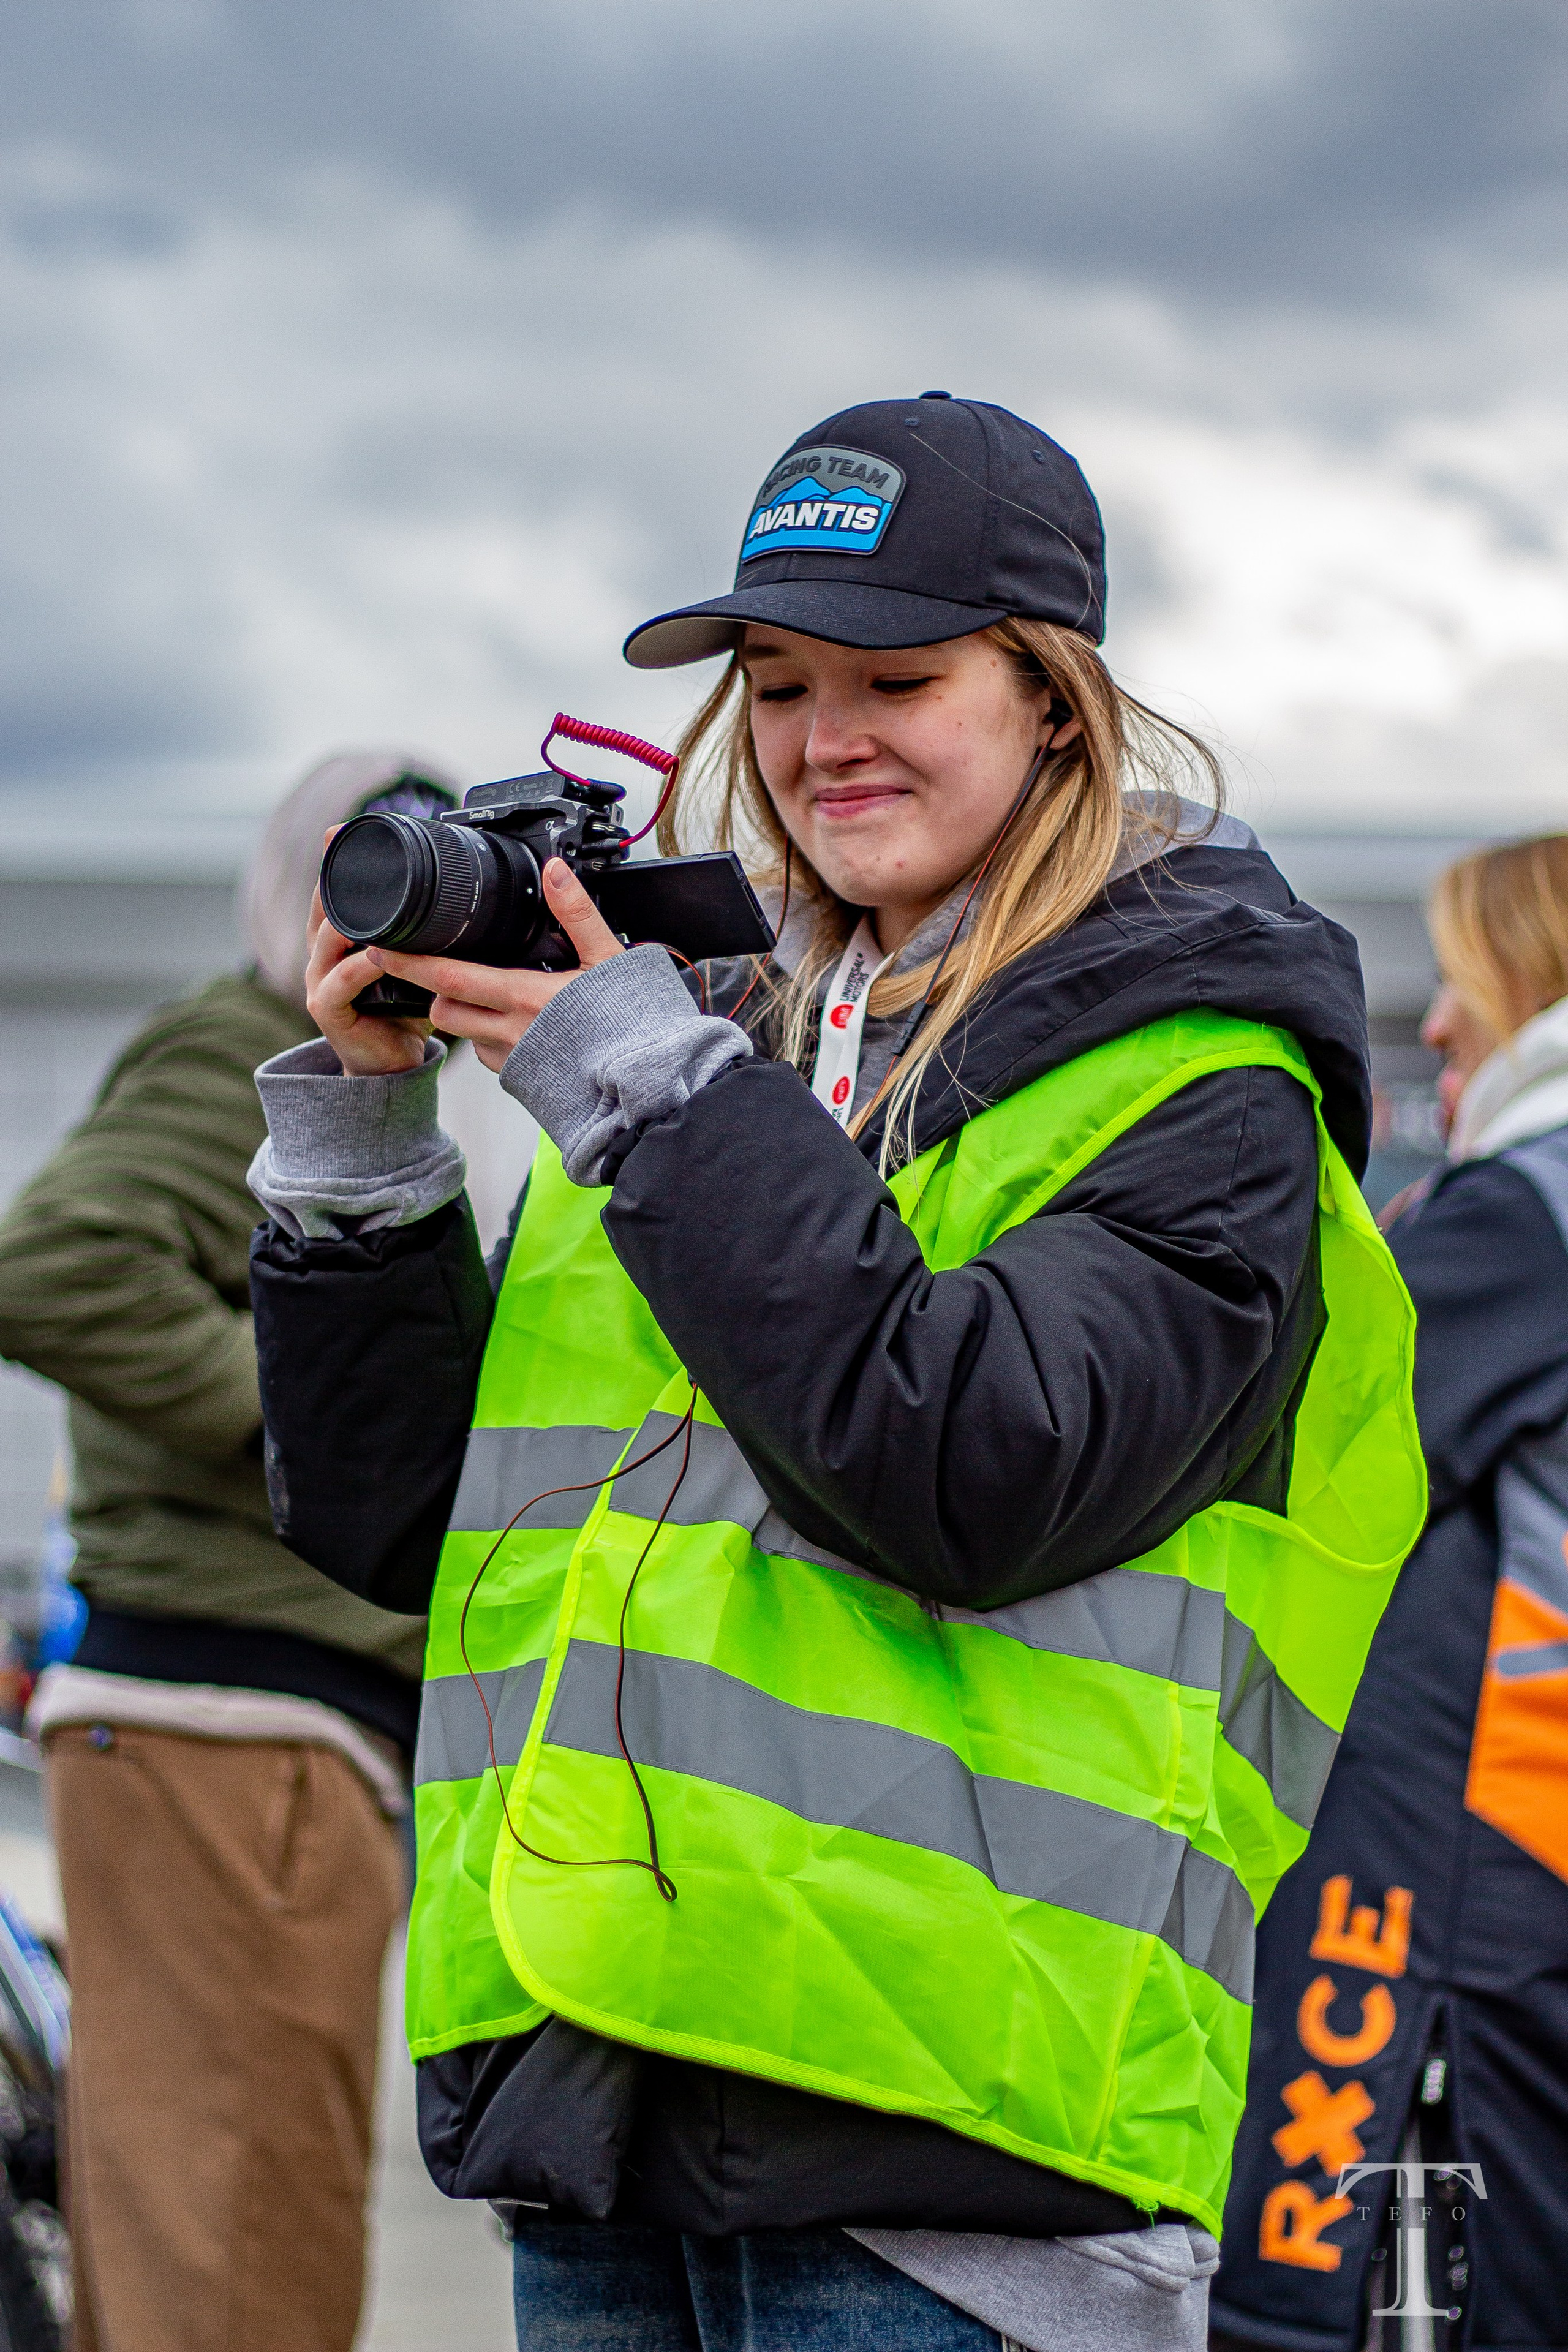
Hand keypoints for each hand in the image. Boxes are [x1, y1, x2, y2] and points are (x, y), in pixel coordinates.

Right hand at [304, 845, 431, 1075]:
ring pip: (329, 938)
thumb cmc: (405, 1011)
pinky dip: (363, 966)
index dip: (336, 860)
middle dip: (335, 876)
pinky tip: (380, 955)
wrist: (392, 1065)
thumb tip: (466, 896)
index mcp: (339, 938)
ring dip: (353, 919)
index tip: (341, 829)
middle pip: (323, 905)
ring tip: (377, 903)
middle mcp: (322, 954)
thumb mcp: (417, 963)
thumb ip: (426, 933)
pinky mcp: (326, 1009)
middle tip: (354, 850)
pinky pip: (342, 981)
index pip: (333, 890)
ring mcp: (319, 981)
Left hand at [365, 859, 624, 1072]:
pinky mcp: (522, 1081)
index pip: (451, 979)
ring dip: (462, 1014)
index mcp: (525, 997)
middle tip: (431, 968)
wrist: (646, 1084)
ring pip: (464, 1036)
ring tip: (481, 994)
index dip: (410, 964)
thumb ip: (577, 913)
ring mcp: (514, 1060)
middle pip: (443, 1012)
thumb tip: (554, 871)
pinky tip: (513, 1023)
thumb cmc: (631, 1024)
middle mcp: (511, 1033)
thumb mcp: (609, 959)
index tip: (381, 948)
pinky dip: (489, 1038)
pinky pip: (490, 1057)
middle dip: (431, 991)